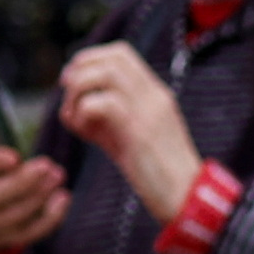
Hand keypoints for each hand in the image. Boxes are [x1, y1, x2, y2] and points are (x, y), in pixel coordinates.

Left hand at [57, 44, 201, 221]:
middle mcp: (154, 95)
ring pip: (105, 73)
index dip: (91, 59)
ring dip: (79, 90)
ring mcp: (149, 111)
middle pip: (113, 56)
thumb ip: (107, 120)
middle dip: (81, 68)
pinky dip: (82, 113)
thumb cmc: (157, 175)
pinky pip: (101, 104)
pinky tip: (84, 134)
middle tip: (68, 93)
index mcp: (155, 94)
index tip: (74, 82)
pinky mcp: (139, 131)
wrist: (186, 200)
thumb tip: (71, 110)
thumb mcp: (130, 138)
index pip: (121, 54)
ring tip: (74, 115)